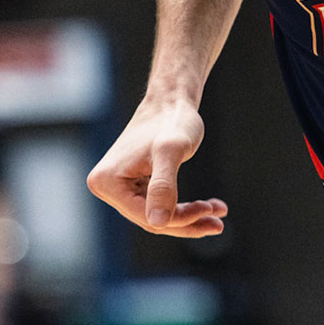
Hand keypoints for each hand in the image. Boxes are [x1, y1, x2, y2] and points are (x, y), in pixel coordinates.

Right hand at [87, 94, 228, 236]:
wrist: (171, 101)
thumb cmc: (172, 121)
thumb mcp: (170, 152)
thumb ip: (162, 186)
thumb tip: (157, 222)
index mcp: (106, 181)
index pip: (146, 216)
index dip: (180, 219)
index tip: (209, 209)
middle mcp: (105, 186)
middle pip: (152, 220)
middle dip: (187, 221)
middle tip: (218, 221)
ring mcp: (117, 187)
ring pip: (158, 216)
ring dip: (189, 218)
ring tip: (218, 214)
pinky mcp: (132, 185)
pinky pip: (159, 205)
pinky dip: (184, 208)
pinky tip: (209, 206)